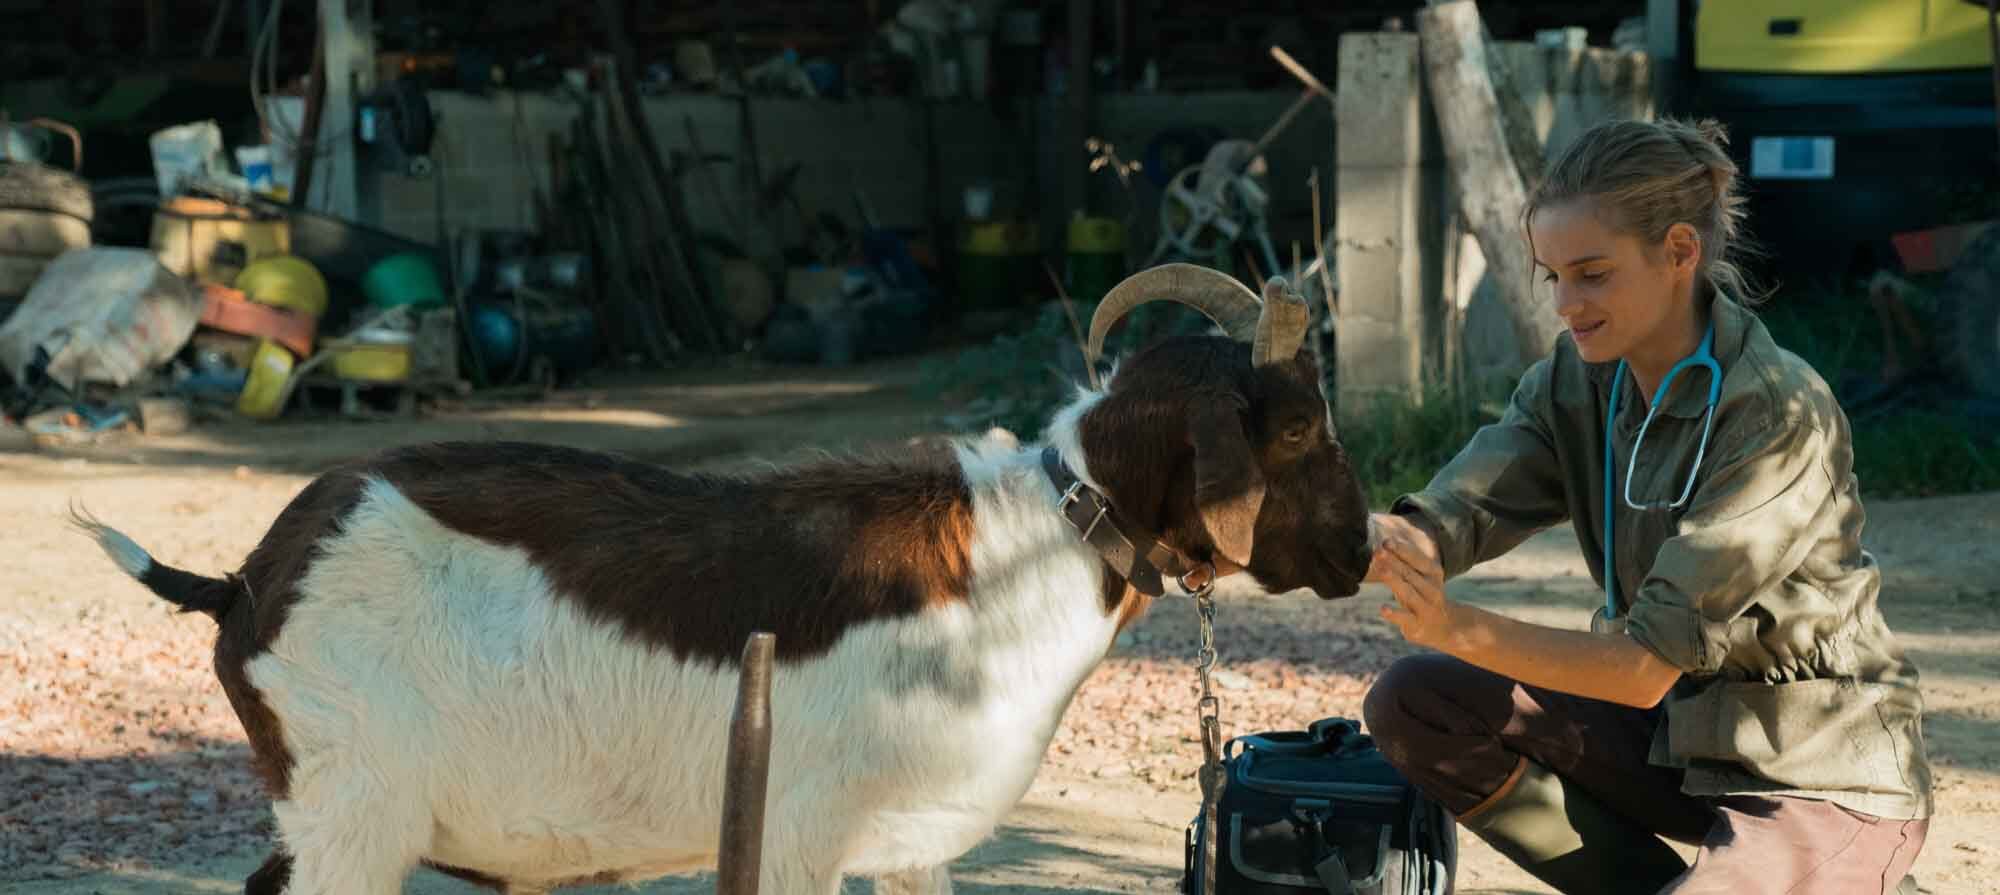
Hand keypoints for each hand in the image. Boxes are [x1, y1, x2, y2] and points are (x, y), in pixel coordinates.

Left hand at [1365, 513, 1454, 649]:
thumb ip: (1403, 562)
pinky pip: (1405, 618)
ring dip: (1394, 580)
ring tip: (1380, 570)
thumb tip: (1381, 543)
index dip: (1402, 550)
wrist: (1444, 627)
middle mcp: (1432, 589)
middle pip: (1410, 573)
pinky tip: (1383, 609)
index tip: (1386, 541)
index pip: (1418, 558)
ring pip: (1409, 592)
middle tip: (1377, 551)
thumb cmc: (1423, 595)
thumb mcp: (1418, 577)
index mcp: (1433, 573)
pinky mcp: (1417, 625)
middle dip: (1393, 561)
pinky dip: (1395, 614)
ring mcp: (1426, 607)